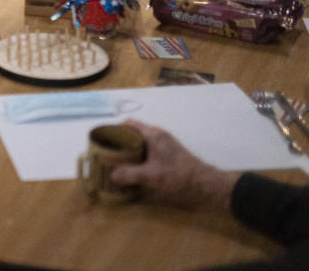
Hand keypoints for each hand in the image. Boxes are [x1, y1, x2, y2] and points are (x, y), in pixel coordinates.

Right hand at [109, 120, 238, 209]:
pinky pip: (148, 147)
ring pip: (141, 140)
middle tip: (107, 152)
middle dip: (119, 140)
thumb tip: (111, 174)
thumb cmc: (178, 176)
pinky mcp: (169, 152)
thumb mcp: (150, 176)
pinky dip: (138, 153)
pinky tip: (134, 166)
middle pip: (133, 131)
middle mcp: (158, 135)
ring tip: (117, 160)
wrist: (205, 184)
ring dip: (129, 148)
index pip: (128, 124)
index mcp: (153, 134)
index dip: (114, 129)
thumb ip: (129, 174)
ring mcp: (165, 143)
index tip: (103, 140)